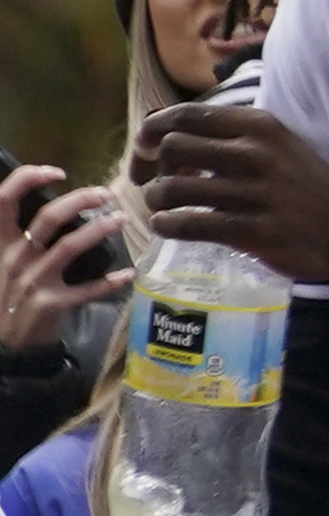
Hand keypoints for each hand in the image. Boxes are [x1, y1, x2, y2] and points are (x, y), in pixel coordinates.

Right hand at [0, 167, 130, 356]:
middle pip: (48, 217)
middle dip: (81, 199)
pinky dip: (110, 281)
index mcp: (0, 244)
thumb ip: (16, 237)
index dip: (27, 178)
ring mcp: (33, 282)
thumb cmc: (7, 295)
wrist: (5, 344)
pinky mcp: (52, 304)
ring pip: (71, 246)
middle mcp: (14, 258)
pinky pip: (88, 289)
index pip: (2, 200)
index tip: (56, 171)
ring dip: (101, 229)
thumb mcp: (1, 262)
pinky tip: (129, 273)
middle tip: (106, 193)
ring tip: (121, 219)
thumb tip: (52, 207)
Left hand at [132, 94, 328, 283]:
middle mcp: (254, 153)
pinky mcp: (251, 231)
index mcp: (259, 126)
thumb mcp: (277, 143)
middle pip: (171, 147)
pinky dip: (167, 225)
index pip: (185, 115)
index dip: (152, 131)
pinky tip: (172, 226)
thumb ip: (231, 136)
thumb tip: (168, 138)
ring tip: (165, 208)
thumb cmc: (306, 182)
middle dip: (152, 167)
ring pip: (171, 188)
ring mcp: (253, 193)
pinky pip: (187, 224)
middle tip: (157, 183)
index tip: (146, 150)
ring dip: (156, 200)